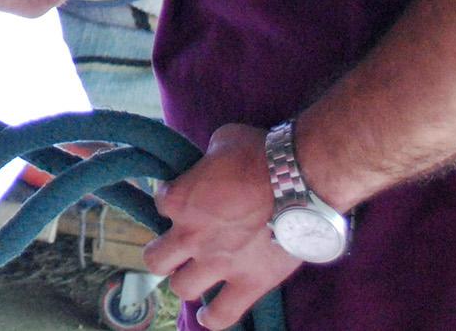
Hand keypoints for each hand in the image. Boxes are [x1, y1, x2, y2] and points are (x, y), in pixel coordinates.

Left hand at [142, 124, 300, 329]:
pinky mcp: (249, 283)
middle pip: (156, 259)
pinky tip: (209, 317)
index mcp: (179, 199)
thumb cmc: (261, 153)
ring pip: (182, 288)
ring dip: (186, 283)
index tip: (186, 199)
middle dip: (163, 254)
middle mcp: (190, 235)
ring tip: (195, 279)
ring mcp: (217, 263)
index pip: (159, 203)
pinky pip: (223, 314)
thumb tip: (213, 163)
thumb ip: (208, 160)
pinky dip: (214, 319)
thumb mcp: (221, 141)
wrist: (299, 180)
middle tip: (176, 249)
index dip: (173, 200)